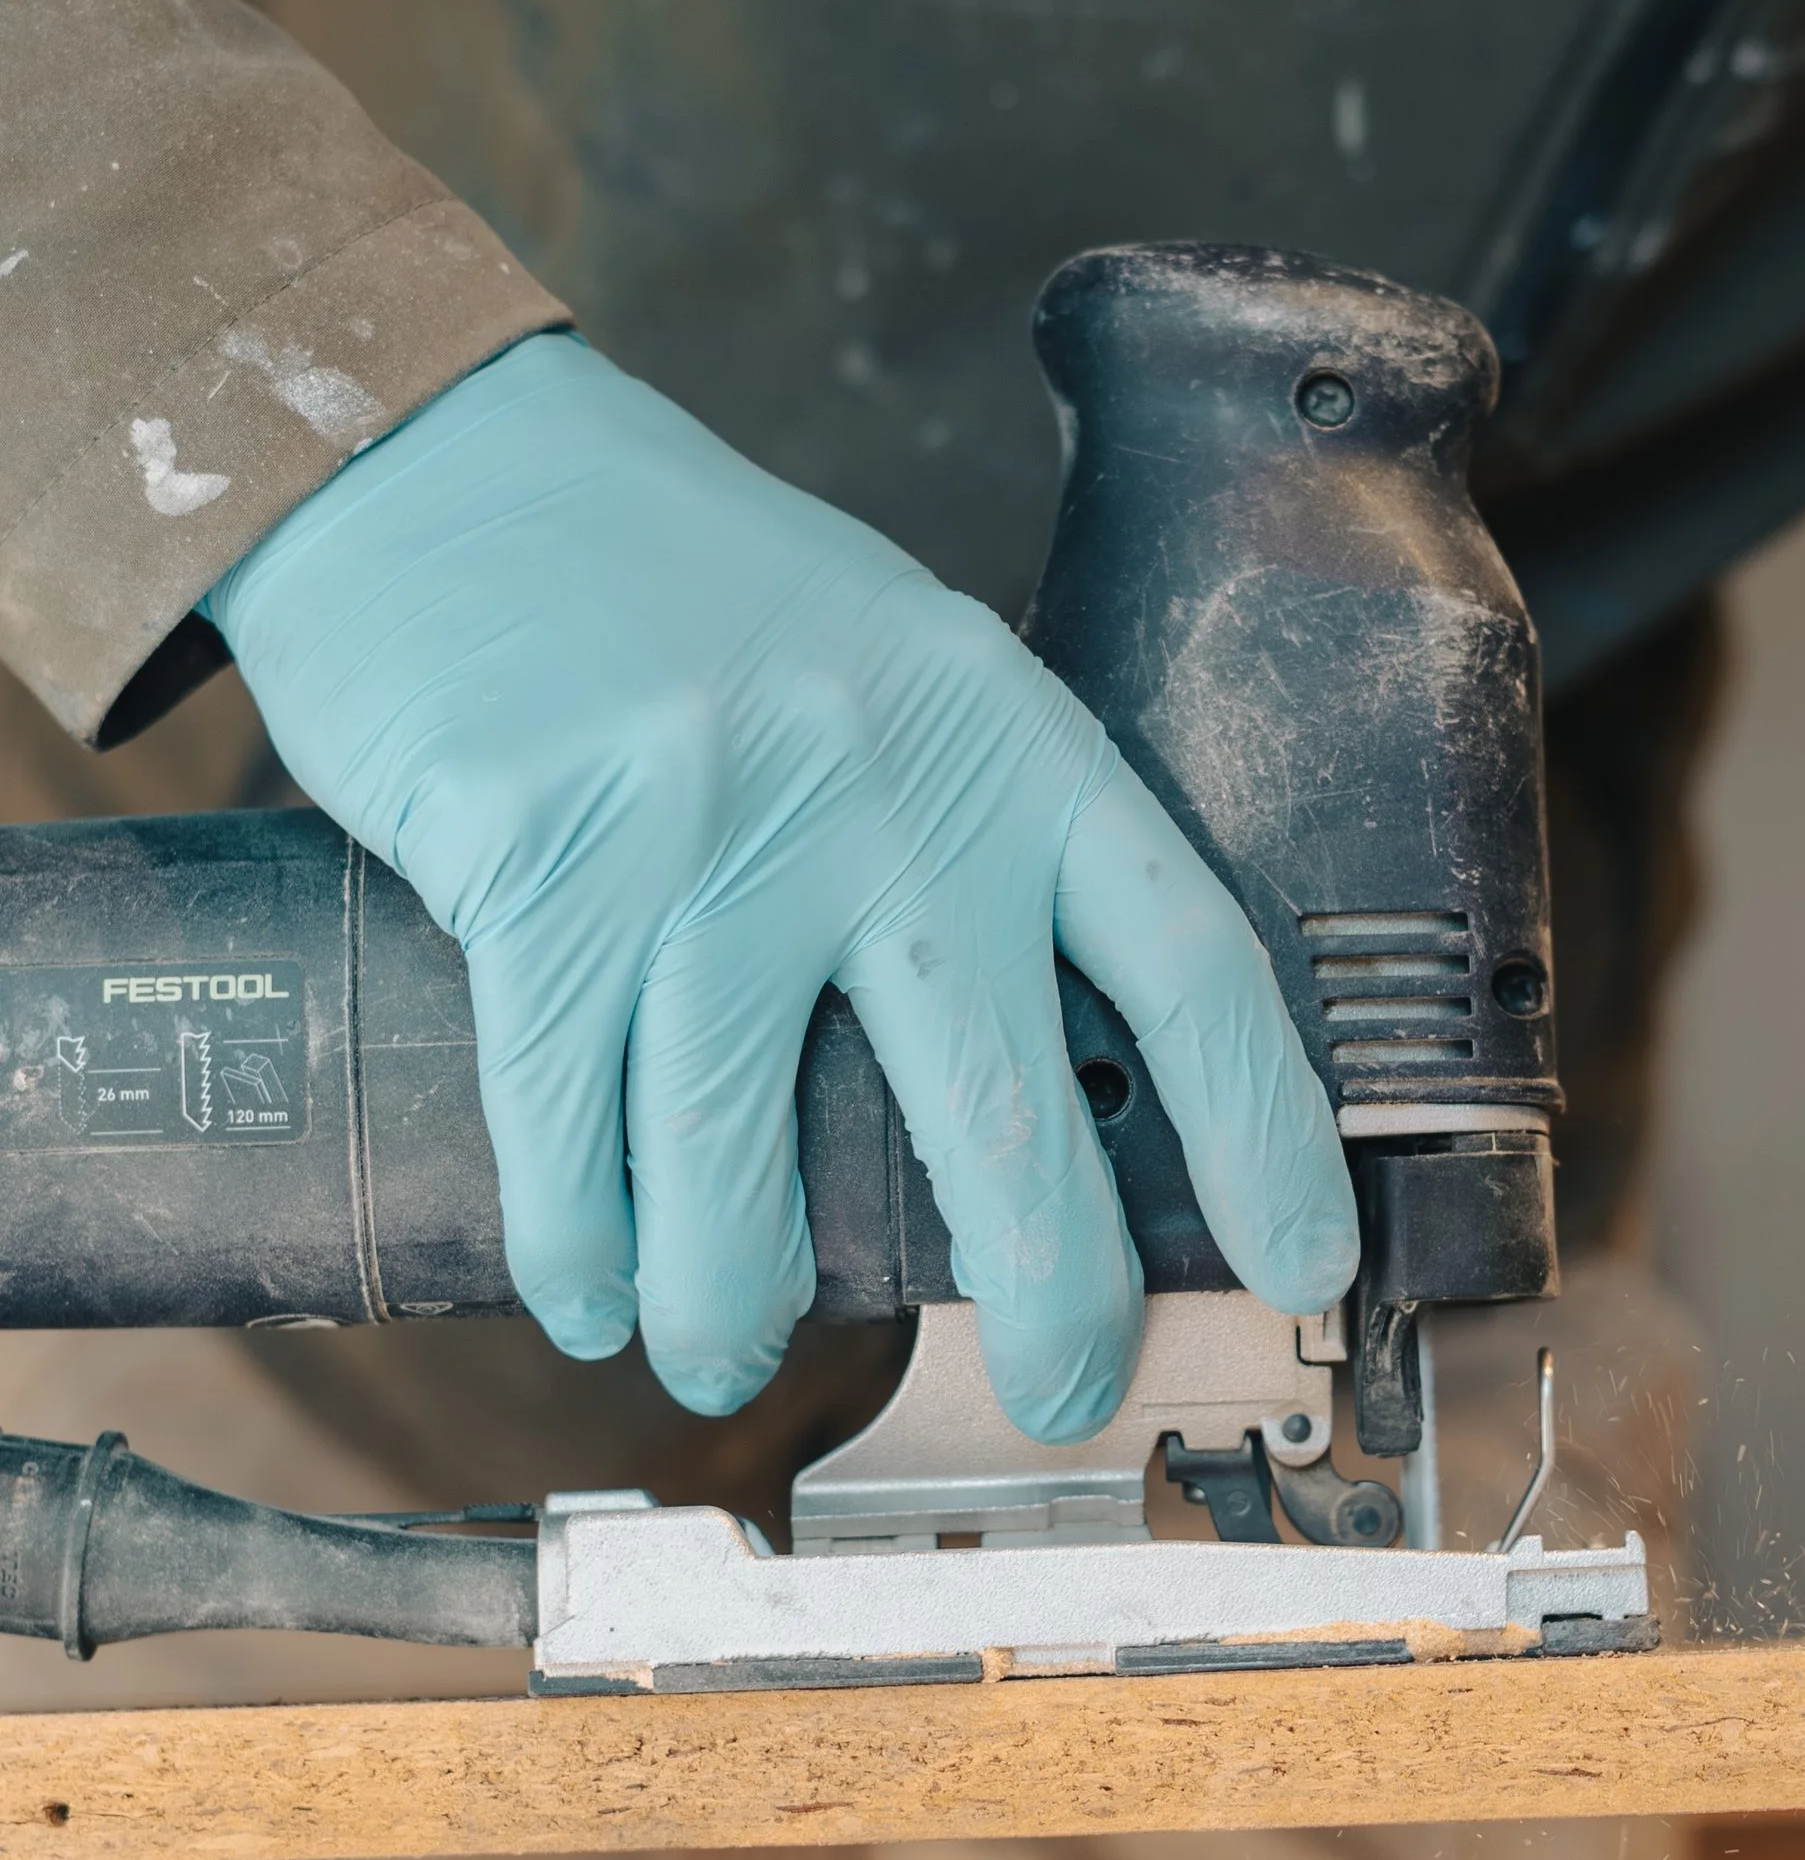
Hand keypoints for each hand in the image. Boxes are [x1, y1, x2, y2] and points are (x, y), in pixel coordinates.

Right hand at [203, 334, 1357, 1427]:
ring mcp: (710, 825)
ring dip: (736, 1299)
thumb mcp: (888, 670)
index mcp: (1002, 736)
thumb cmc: (677, 591)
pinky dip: (579, 1237)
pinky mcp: (544, 859)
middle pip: (999, 1103)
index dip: (1264, 1128)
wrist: (442, 468)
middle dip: (1047, 1294)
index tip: (1306, 1259)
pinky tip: (594, 1294)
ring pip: (740, 1148)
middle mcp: (883, 784)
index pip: (1184, 956)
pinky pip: (569, 1108)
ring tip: (723, 1361)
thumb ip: (959, 832)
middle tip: (1059, 1392)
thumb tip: (1018, 1084)